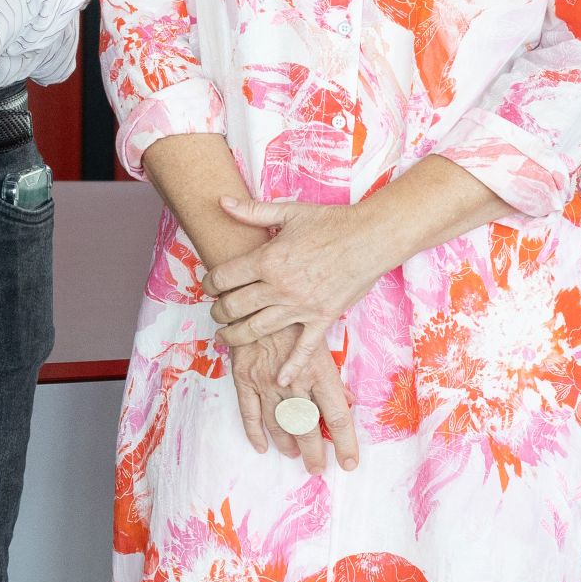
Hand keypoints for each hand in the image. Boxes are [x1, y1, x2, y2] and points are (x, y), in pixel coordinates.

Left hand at [205, 190, 460, 389]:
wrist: (371, 238)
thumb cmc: (331, 222)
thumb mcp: (289, 212)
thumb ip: (252, 211)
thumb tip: (222, 202)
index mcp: (267, 260)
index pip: (223, 278)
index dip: (209, 283)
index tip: (209, 285)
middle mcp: (278, 287)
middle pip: (234, 307)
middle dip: (218, 311)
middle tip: (216, 311)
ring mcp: (300, 307)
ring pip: (256, 330)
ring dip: (235, 336)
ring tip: (226, 336)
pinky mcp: (322, 319)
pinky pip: (303, 349)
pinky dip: (291, 367)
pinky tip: (280, 380)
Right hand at [227, 329, 360, 473]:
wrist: (257, 297)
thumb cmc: (296, 316)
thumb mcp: (322, 340)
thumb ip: (333, 376)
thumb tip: (348, 402)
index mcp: (319, 372)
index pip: (337, 416)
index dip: (345, 443)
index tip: (349, 463)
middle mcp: (294, 381)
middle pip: (307, 427)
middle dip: (313, 453)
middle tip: (317, 468)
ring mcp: (266, 382)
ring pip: (278, 424)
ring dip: (287, 444)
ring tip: (294, 455)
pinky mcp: (244, 379)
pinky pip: (249, 413)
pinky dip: (255, 433)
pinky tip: (262, 447)